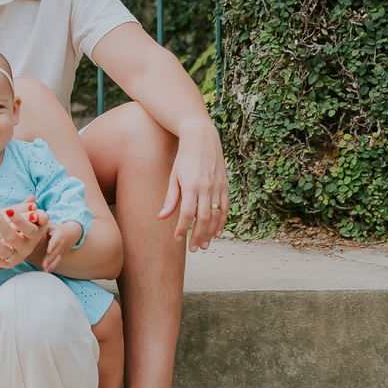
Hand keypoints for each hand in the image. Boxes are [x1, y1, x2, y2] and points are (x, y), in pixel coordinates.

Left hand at [0, 203, 42, 271]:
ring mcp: (16, 258)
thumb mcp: (36, 218)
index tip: (8, 209)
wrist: (25, 241)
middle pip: (12, 238)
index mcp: (35, 236)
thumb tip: (33, 207)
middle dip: (0, 222)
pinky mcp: (5, 264)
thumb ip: (37, 212)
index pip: (29, 230)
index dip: (19, 220)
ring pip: (2, 250)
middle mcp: (26, 249)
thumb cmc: (30, 224)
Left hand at [42, 217, 82, 273]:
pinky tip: (46, 271)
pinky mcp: (61, 255)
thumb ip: (42, 223)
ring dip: (51, 264)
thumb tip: (30, 220)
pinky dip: (52, 266)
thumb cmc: (56, 227)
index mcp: (58, 234)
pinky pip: (57, 261)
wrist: (72, 233)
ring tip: (44, 269)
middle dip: (49, 258)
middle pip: (55, 252)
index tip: (48, 251)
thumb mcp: (51, 224)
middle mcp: (61, 243)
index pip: (56, 240)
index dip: (52, 245)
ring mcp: (61, 250)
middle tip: (43, 264)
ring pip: (56, 258)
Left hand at [160, 119, 229, 249]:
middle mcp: (206, 188)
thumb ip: (171, 198)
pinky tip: (218, 232)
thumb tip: (162, 217)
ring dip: (211, 233)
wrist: (201, 138)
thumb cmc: (184, 158)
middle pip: (204, 218)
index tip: (178, 238)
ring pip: (216, 216)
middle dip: (198, 236)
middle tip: (194, 249)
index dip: (183, 228)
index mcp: (191, 185)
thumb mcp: (174, 176)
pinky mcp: (225, 185)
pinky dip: (222, 221)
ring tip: (205, 245)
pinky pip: (225, 208)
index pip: (188, 214)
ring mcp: (218, 187)